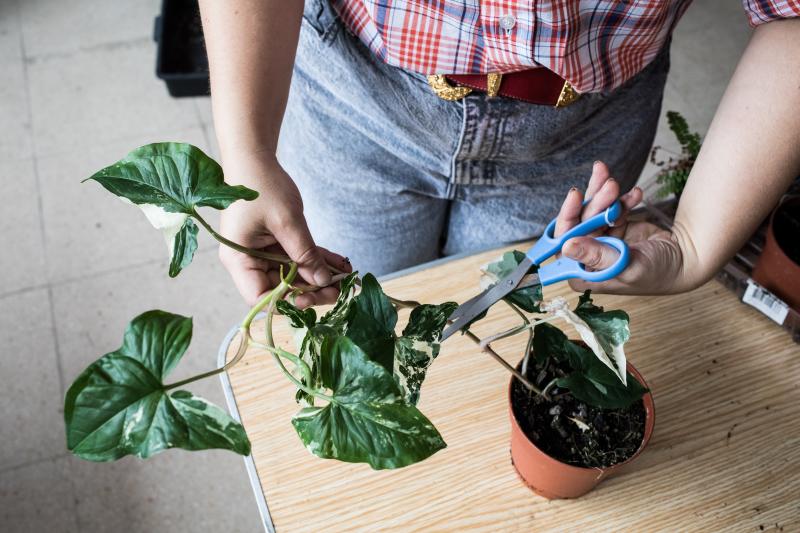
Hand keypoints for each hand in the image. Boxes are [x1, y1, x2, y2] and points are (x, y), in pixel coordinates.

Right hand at [218, 152, 350, 307]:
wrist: (253, 157)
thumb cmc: (262, 185)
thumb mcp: (287, 222)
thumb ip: (305, 254)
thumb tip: (323, 281)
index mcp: (239, 259)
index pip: (259, 297)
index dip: (286, 302)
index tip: (313, 297)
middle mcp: (246, 261)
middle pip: (279, 288)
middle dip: (310, 289)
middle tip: (338, 289)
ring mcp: (259, 252)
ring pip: (291, 274)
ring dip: (317, 275)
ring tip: (345, 276)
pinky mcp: (271, 243)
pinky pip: (295, 258)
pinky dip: (315, 260)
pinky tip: (338, 263)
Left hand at [554, 161, 691, 294]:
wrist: (686, 258)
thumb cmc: (659, 272)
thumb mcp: (628, 265)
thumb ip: (599, 255)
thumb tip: (568, 247)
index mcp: (582, 273)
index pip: (564, 244)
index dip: (568, 218)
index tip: (576, 195)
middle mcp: (587, 258)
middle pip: (580, 223)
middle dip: (595, 202)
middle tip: (611, 186)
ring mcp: (600, 241)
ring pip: (594, 211)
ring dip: (605, 196)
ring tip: (616, 184)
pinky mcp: (614, 228)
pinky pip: (611, 209)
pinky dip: (622, 200)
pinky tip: (636, 195)